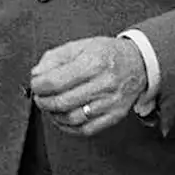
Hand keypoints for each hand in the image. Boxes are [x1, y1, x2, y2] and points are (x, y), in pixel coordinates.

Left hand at [30, 34, 146, 136]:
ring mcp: (110, 102)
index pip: (56, 81)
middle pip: (62, 102)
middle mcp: (104, 83)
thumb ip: (55, 57)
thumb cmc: (109, 54)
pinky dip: (68, 127)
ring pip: (72, 118)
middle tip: (40, 97)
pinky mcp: (114, 116)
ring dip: (54, 115)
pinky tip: (63, 117)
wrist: (139, 64)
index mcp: (93, 62)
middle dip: (43, 101)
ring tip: (50, 106)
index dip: (39, 86)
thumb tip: (37, 73)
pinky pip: (85, 129)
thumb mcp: (81, 45)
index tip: (36, 84)